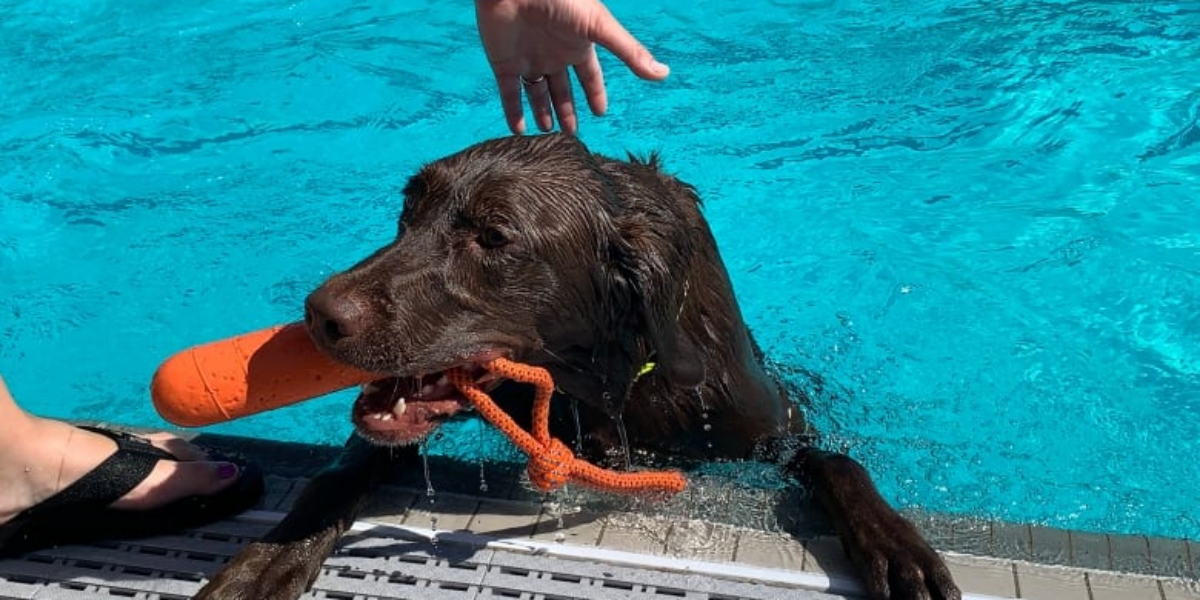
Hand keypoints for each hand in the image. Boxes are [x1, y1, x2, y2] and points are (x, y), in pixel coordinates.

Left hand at [475, 0, 668, 134]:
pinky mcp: (504, 63)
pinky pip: (508, 93)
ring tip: (547, 133)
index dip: (595, 93)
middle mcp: (554, 54)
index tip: (600, 113)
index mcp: (577, 45)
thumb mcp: (599, 27)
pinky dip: (513, 112)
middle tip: (571, 134)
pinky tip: (518, 130)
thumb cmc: (562, 0)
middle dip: (567, 109)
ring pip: (536, 93)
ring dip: (541, 113)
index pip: (590, 76)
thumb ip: (629, 52)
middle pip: (562, 89)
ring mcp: (528, 59)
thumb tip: (663, 74)